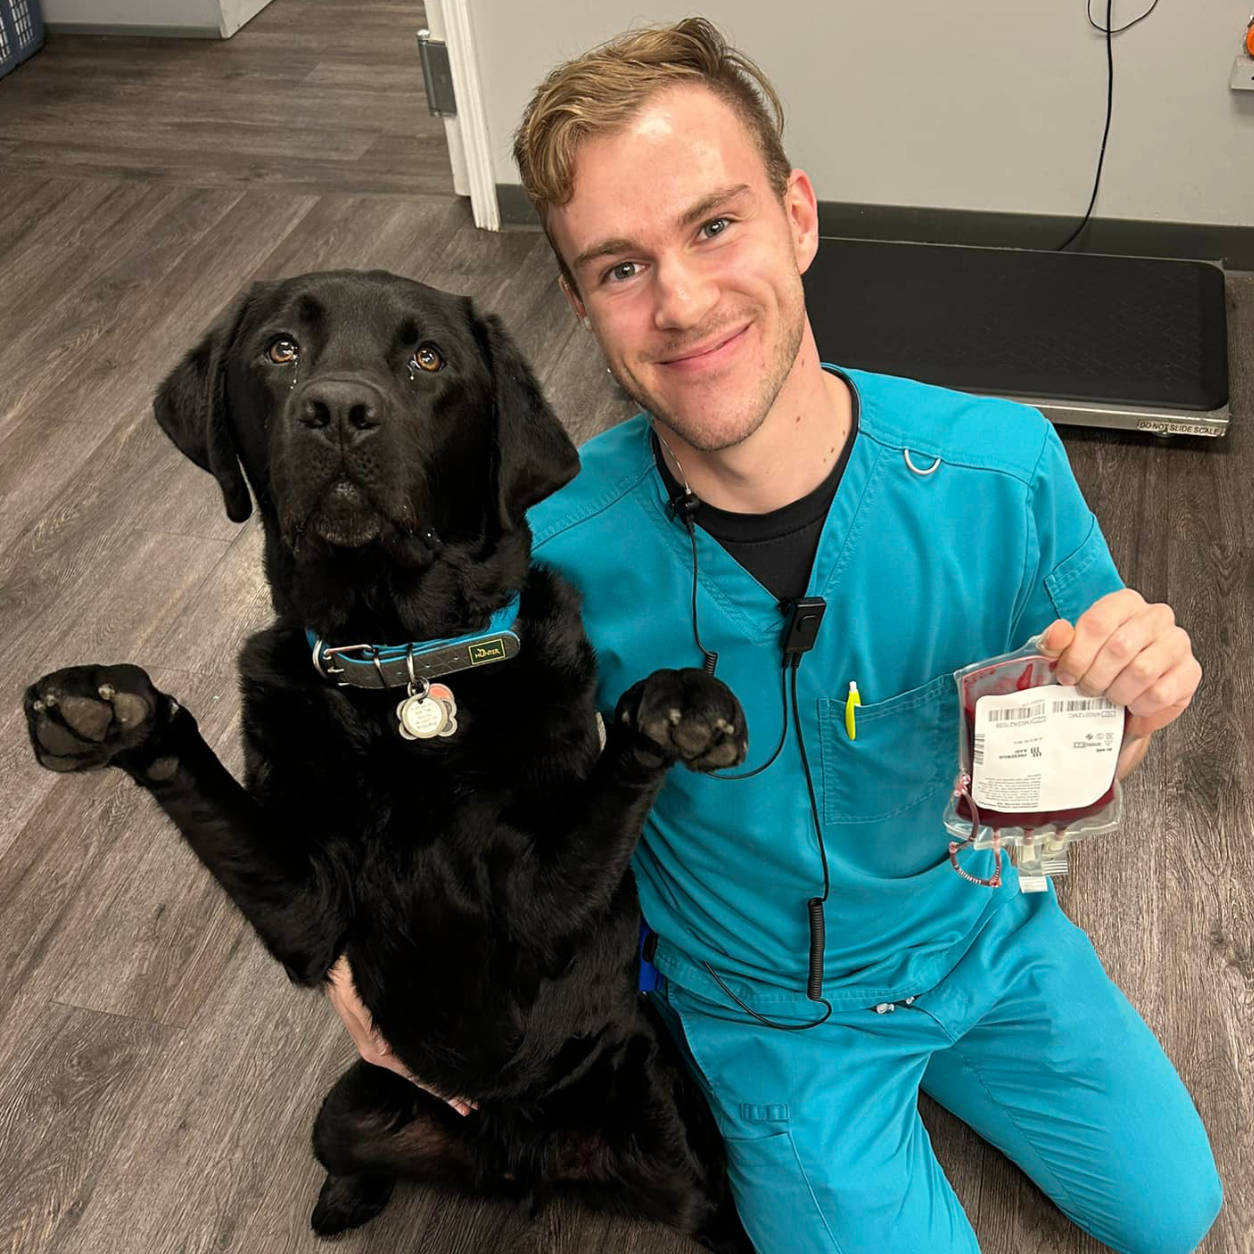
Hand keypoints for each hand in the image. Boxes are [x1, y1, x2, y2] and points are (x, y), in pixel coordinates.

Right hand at [325, 957, 475, 1116]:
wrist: (335, 965)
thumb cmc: (347, 977)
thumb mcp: (355, 999)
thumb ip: (369, 1025)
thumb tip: (383, 1050)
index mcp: (374, 1048)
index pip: (415, 1076)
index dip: (440, 1090)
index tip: (463, 1102)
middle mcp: (378, 1051)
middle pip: (417, 1077)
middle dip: (443, 1092)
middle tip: (469, 1105)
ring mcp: (380, 1045)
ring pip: (414, 1069)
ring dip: (436, 1081)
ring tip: (458, 1092)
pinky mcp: (381, 1036)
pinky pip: (408, 1057)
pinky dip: (425, 1066)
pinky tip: (435, 1067)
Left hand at [1038, 589, 1200, 776]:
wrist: (1124, 687)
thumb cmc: (1098, 661)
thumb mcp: (1070, 648)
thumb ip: (1057, 640)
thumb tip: (1057, 634)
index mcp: (1124, 603)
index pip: (1097, 623)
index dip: (1077, 656)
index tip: (1067, 676)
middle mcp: (1156, 617)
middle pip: (1120, 648)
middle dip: (1096, 677)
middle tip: (1088, 689)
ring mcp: (1177, 642)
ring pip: (1142, 671)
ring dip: (1117, 692)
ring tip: (1110, 695)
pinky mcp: (1190, 671)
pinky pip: (1161, 694)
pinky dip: (1140, 706)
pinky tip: (1132, 702)